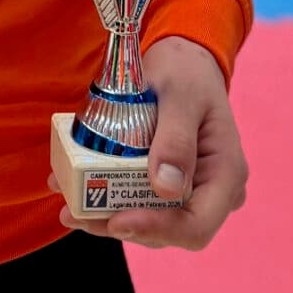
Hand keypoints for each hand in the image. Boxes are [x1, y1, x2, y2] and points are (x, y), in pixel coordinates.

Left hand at [54, 38, 248, 250]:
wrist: (183, 62)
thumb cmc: (187, 73)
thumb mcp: (181, 96)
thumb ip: (176, 139)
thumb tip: (166, 187)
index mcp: (226, 173)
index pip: (197, 225)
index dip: (158, 230)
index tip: (117, 219)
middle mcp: (212, 192)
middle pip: (168, 230)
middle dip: (121, 225)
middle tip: (75, 213)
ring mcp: (189, 193)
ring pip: (148, 222)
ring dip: (106, 216)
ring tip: (67, 205)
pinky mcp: (164, 187)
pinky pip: (137, 203)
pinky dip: (106, 201)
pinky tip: (73, 190)